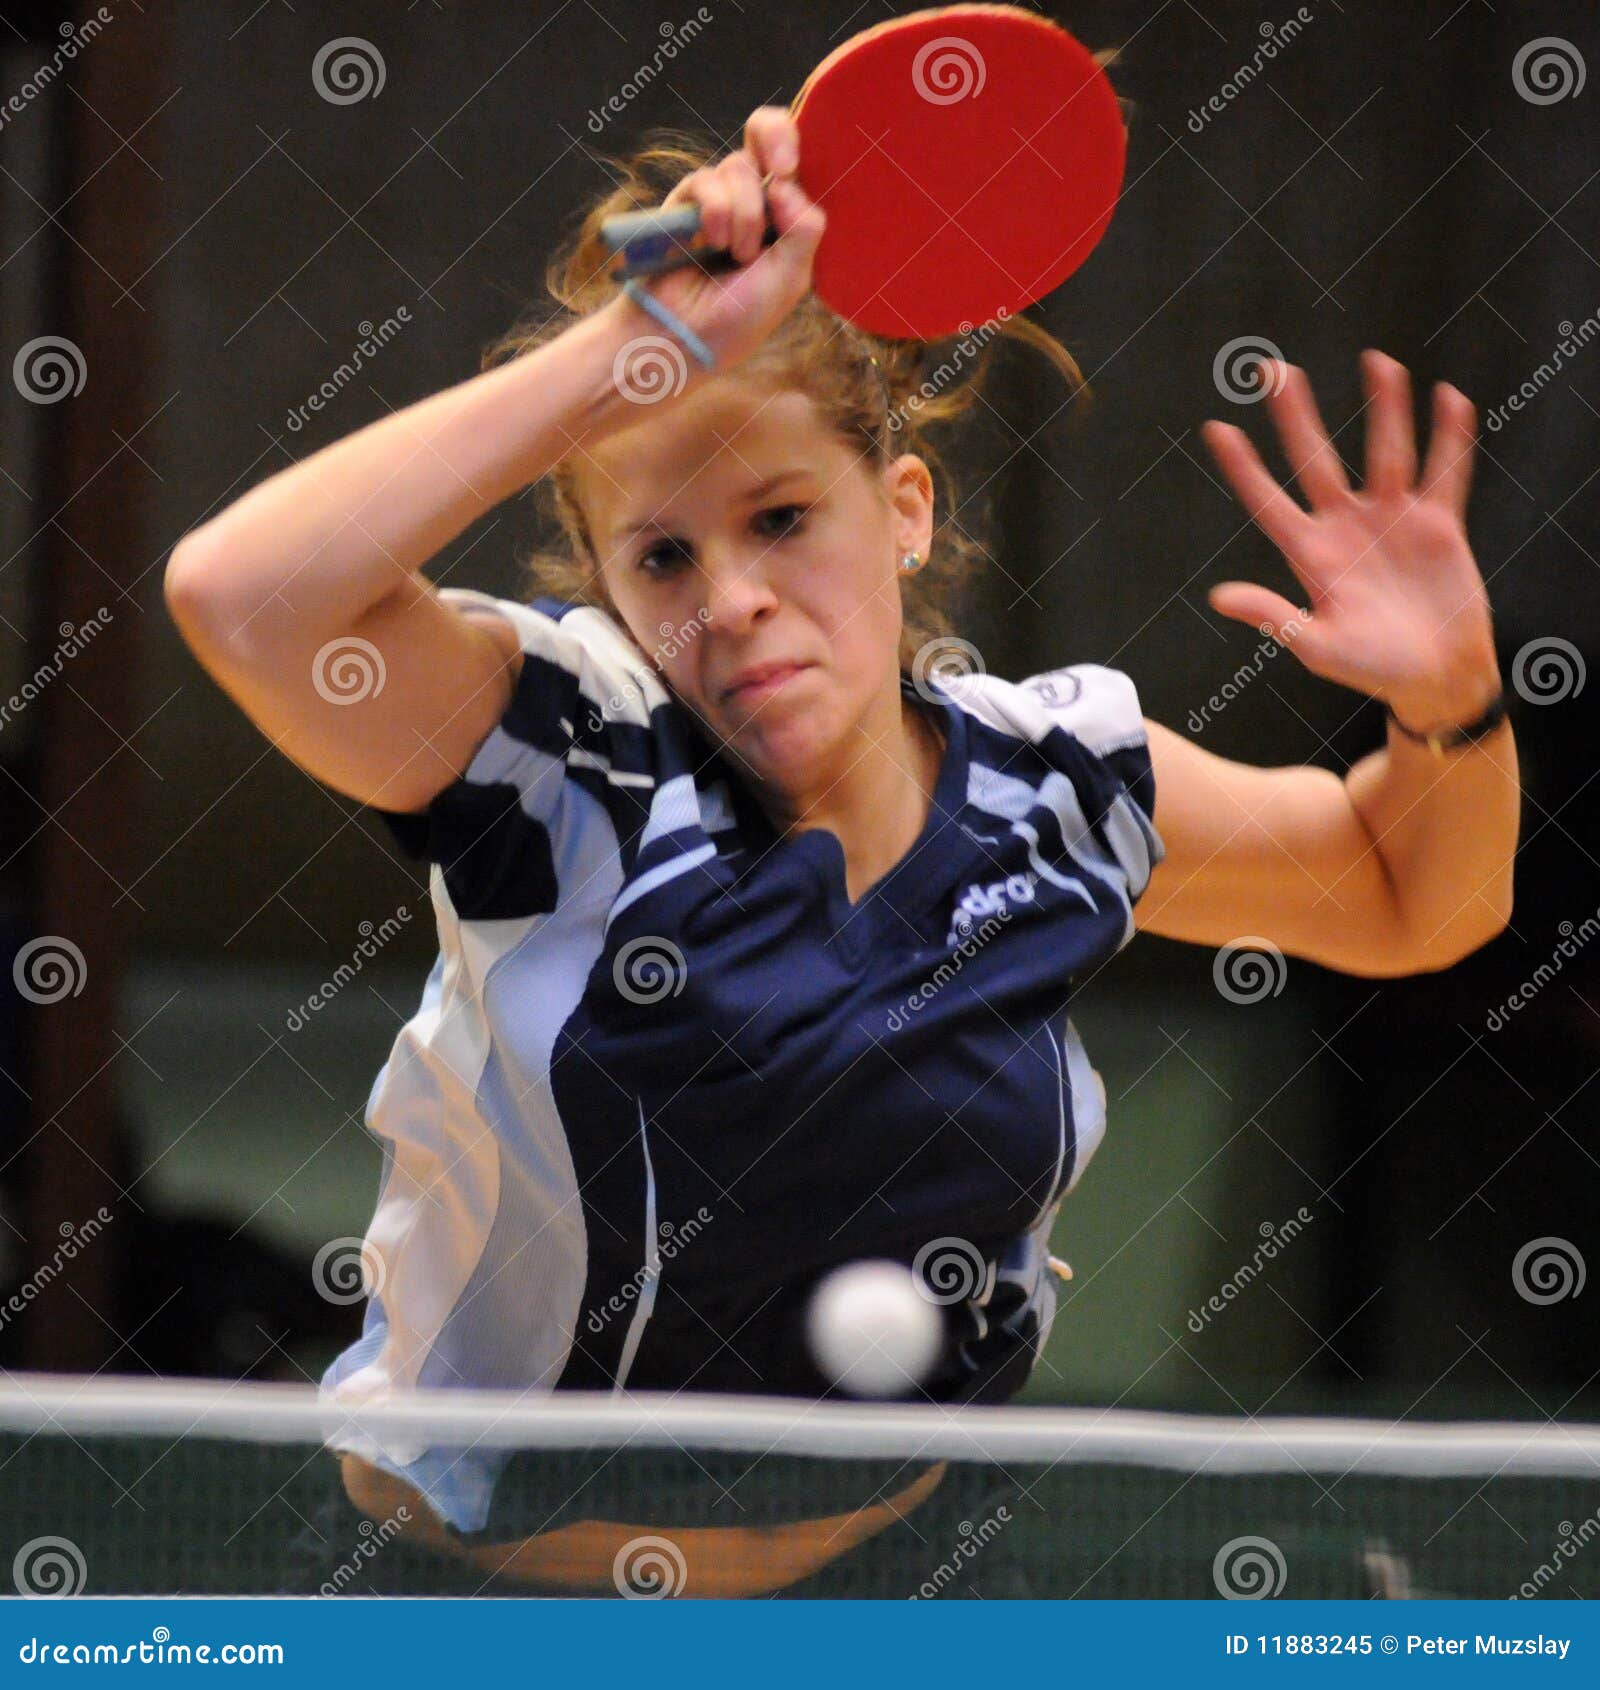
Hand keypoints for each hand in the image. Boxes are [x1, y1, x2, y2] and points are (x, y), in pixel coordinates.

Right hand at [616, 107, 824, 374]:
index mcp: (785, 217)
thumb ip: (803, 228)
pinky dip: (716, 211)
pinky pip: (706, 181)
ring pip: (740, 168)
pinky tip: (714, 242)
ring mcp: (719, 198)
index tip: (787, 171)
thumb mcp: (790, 278)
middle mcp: (754, 199)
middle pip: (766, 133)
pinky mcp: (685, 203)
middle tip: (779, 171)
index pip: (796, 160)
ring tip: (735, 254)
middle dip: (775, 137)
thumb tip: (784, 182)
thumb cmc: (740, 316)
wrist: (687, 335)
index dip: (794, 146)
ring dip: (744, 214)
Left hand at [1201, 350, 1500, 730]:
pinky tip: (1448, 398)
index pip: (1267, 501)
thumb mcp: (1317, 646)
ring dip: (1382, 409)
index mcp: (1310, 555)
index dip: (1243, 467)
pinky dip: (1450, 437)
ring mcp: (1392, 520)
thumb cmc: (1371, 669)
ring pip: (1384, 452)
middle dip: (1296, 416)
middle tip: (1274, 369)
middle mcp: (1346, 527)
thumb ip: (1272, 616)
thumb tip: (1218, 597)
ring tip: (1376, 361)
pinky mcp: (1439, 524)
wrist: (1435, 678)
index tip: (1217, 428)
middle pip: (1315, 460)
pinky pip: (1445, 472)